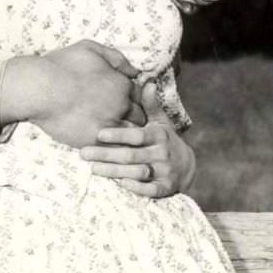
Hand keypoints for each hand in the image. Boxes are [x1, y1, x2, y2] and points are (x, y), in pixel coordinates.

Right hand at [27, 40, 142, 149]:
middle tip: (119, 117)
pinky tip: (101, 143)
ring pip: (128, 135)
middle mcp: (121, 106)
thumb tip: (133, 70)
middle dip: (132, 117)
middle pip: (139, 117)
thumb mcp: (90, 49)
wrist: (38, 88)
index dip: (133, 98)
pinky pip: (111, 148)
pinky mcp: (94, 140)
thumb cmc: (61, 66)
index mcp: (122, 84)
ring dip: (124, 134)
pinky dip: (110, 147)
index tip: (122, 101)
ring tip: (112, 133)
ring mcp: (109, 125)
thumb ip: (115, 57)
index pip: (141, 96)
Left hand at [80, 81, 195, 196]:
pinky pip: (149, 190)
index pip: (136, 135)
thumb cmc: (165, 139)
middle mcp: (162, 153)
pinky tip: (119, 182)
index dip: (118, 135)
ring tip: (93, 168)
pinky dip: (135, 187)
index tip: (99, 134)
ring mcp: (165, 172)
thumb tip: (148, 82)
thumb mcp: (160, 121)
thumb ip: (150, 104)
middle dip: (106, 155)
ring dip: (114, 171)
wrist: (188, 166)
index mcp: (159, 135)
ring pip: (137, 173)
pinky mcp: (165, 188)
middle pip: (131, 155)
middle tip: (84, 153)